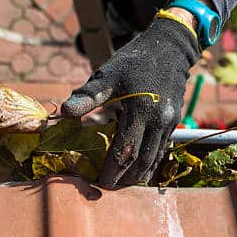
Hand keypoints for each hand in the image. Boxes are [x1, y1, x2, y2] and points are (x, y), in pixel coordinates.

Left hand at [61, 18, 199, 186]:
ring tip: (121, 184)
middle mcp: (159, 120)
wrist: (169, 47)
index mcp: (140, 110)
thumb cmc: (133, 61)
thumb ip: (87, 97)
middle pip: (142, 160)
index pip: (125, 150)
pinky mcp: (173, 122)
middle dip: (125, 178)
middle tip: (107, 188)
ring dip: (138, 174)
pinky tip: (137, 170)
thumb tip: (63, 113)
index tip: (99, 182)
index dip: (112, 170)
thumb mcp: (107, 75)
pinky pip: (162, 149)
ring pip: (154, 158)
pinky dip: (149, 163)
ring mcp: (169, 123)